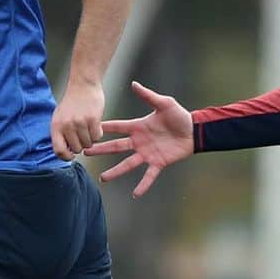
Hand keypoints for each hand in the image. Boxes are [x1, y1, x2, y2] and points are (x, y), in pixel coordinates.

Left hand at [51, 78, 105, 159]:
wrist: (83, 85)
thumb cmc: (72, 102)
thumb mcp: (59, 117)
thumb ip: (60, 134)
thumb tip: (65, 151)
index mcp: (56, 126)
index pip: (59, 150)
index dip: (66, 157)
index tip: (71, 155)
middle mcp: (67, 125)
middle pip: (77, 149)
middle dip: (81, 145)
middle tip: (82, 136)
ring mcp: (80, 123)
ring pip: (88, 144)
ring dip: (90, 139)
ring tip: (88, 128)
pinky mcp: (93, 120)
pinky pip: (97, 136)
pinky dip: (97, 133)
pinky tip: (95, 125)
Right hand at [85, 81, 193, 196]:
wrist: (194, 131)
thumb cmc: (179, 116)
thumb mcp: (164, 103)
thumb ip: (148, 96)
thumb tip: (134, 84)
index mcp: (138, 127)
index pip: (117, 127)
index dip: (103, 128)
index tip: (87, 128)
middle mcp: (139, 142)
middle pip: (116, 147)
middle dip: (100, 150)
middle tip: (86, 152)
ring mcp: (147, 154)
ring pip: (127, 164)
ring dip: (115, 171)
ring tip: (102, 178)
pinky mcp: (158, 162)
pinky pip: (149, 176)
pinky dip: (143, 185)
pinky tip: (135, 194)